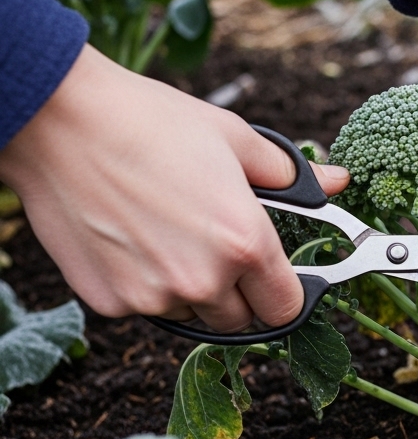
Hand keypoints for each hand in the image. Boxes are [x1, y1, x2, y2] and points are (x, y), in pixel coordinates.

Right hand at [0, 46, 348, 330]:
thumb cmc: (150, 122)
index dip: (285, 293)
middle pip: (241, 319)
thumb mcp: (235, 139)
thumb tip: (337, 182)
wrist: (58, 120)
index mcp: (245, 245)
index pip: (287, 307)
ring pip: (191, 314)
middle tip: (218, 247)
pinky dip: (144, 284)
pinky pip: (144, 307)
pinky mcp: (108, 301)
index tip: (277, 278)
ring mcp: (152, 296)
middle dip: (238, 292)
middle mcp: (202, 281)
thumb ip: (292, 175)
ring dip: (190, 290)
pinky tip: (131, 238)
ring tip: (170, 233)